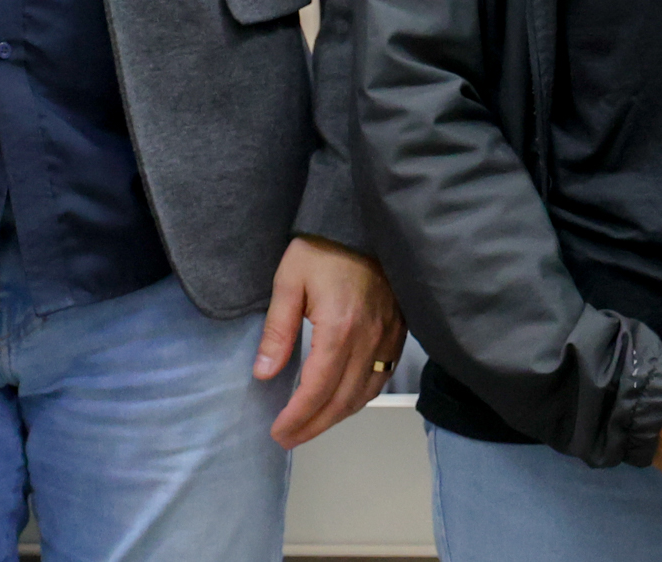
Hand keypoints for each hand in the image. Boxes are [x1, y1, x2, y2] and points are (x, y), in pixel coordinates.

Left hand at [255, 235, 402, 448]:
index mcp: (340, 327)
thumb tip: (263, 373)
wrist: (359, 223)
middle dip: (314, 425)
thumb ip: (277, 330)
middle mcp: (369, 339)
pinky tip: (341, 403)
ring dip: (337, 417)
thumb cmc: (321, 248)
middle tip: (288, 438)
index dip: (298, 416)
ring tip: (310, 427)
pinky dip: (359, 399)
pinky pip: (381, 379)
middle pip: (342, 400)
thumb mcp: (287, 282)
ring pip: (365, 394)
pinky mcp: (398, 334)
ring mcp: (388, 338)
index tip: (279, 431)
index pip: (318, 388)